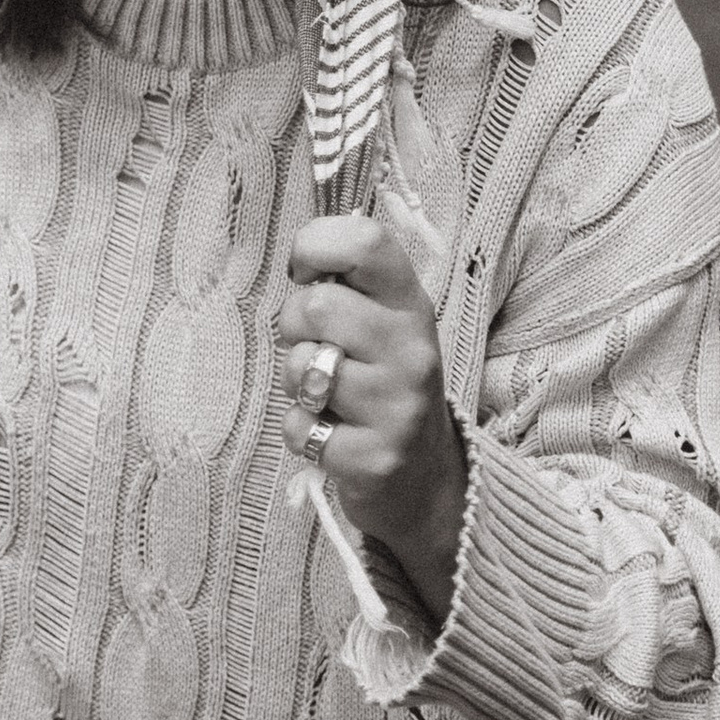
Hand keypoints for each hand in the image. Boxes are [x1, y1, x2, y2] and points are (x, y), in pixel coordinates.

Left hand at [276, 215, 467, 619]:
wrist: (425, 478)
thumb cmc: (384, 382)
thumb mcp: (382, 321)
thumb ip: (348, 283)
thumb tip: (303, 256)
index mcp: (410, 303)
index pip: (364, 241)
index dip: (314, 245)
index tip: (307, 272)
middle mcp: (412, 350)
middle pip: (317, 305)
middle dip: (294, 325)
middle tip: (317, 348)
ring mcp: (397, 406)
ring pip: (302, 367)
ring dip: (296, 383)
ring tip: (326, 394)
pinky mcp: (374, 458)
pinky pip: (299, 427)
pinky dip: (301, 431)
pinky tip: (331, 432)